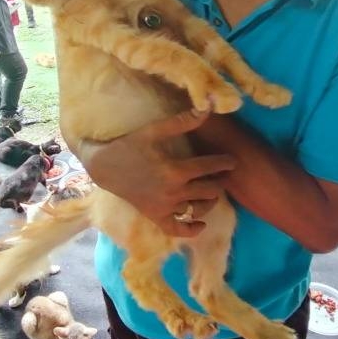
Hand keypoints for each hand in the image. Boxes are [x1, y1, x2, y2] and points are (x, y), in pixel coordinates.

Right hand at [79, 109, 235, 237]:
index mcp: (175, 170)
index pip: (209, 167)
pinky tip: (200, 224)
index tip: (233, 161)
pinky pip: (177, 229)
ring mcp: (164, 207)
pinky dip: (191, 230)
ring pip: (198, 209)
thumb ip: (182, 122)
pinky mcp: (156, 217)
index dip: (224, 162)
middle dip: (219, 181)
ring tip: (213, 192)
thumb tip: (206, 108)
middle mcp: (173, 191)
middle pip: (209, 190)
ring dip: (210, 201)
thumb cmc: (129, 146)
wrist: (104, 167)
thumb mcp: (154, 130)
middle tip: (224, 176)